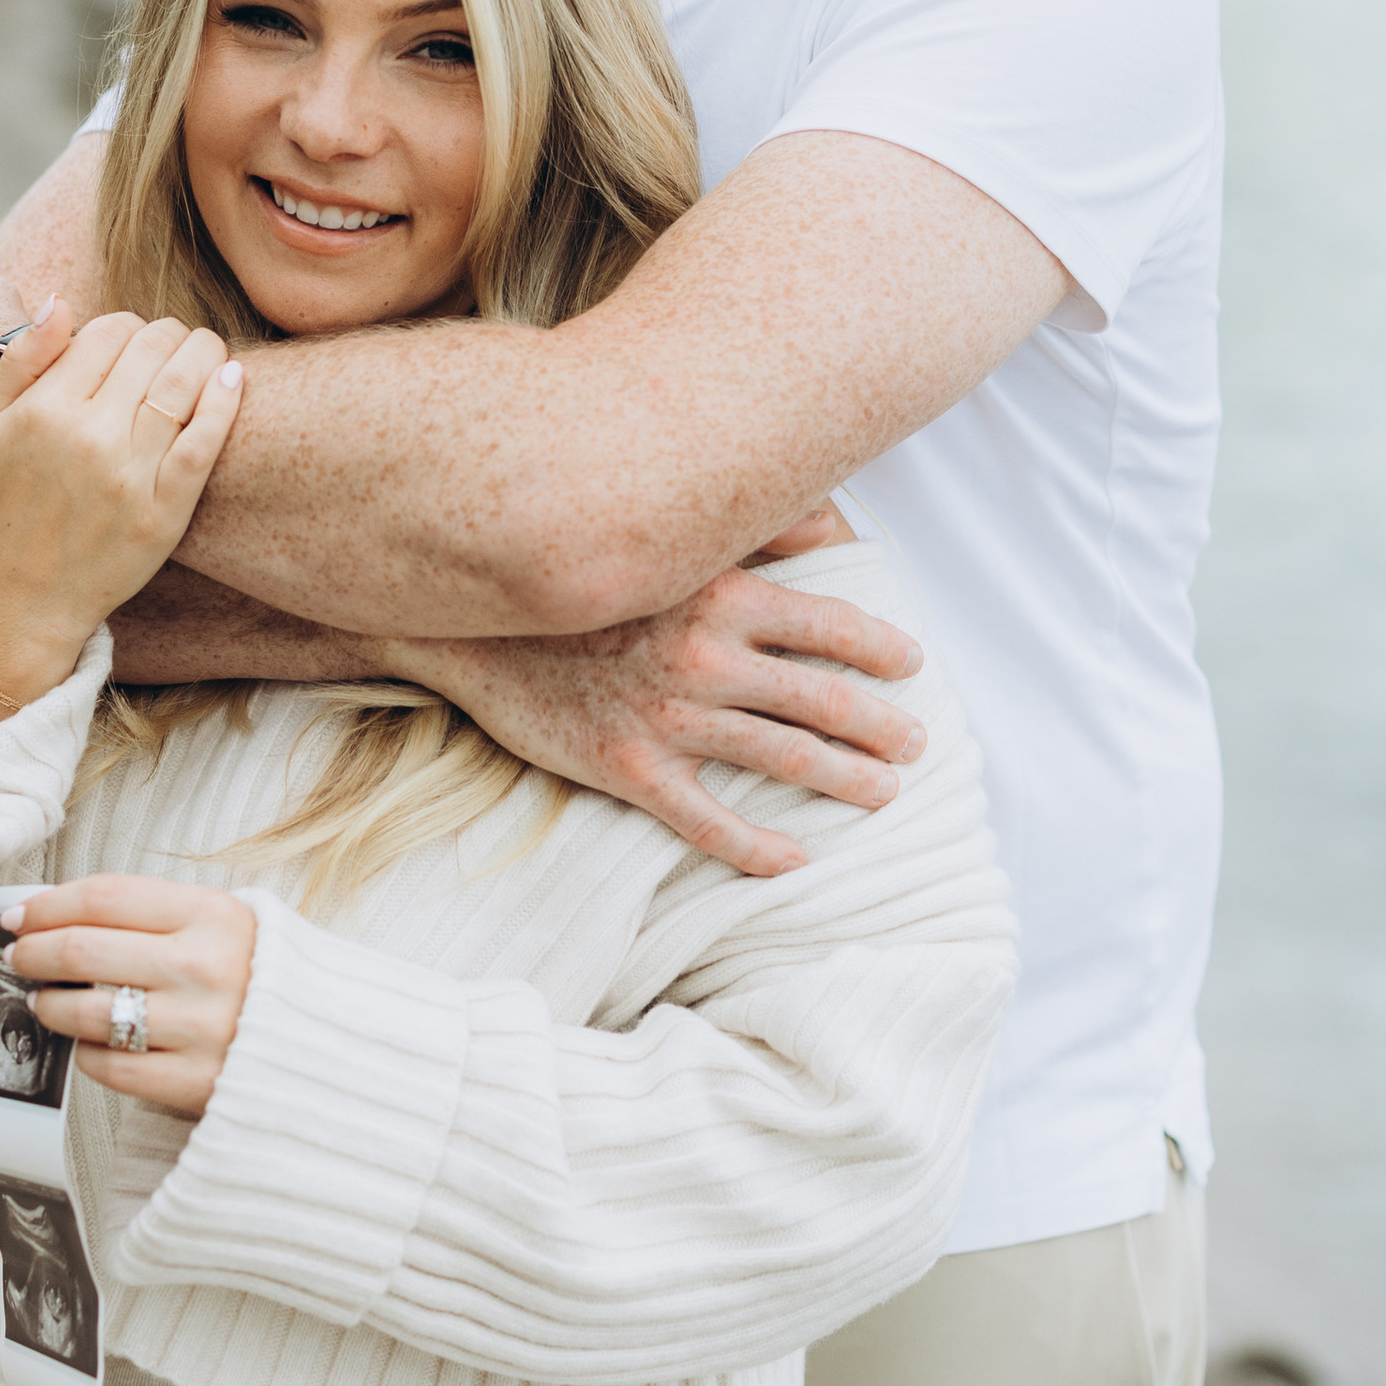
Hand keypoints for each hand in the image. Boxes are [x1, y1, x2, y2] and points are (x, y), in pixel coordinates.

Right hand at [0, 306, 244, 686]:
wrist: (25, 595)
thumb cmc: (9, 503)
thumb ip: (23, 358)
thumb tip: (62, 300)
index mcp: (45, 410)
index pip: (110, 331)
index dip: (128, 326)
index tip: (132, 343)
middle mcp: (89, 437)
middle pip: (153, 348)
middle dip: (169, 335)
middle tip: (174, 346)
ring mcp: (130, 475)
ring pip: (185, 381)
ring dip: (205, 352)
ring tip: (207, 352)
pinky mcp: (165, 510)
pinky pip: (206, 440)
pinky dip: (226, 400)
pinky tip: (233, 377)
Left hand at [5, 874, 257, 1117]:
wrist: (327, 1047)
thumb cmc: (263, 978)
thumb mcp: (226, 925)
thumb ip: (155, 916)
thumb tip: (61, 915)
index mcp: (214, 915)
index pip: (105, 897)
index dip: (49, 904)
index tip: (20, 915)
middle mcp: (205, 966)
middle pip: (83, 949)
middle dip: (34, 952)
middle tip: (21, 956)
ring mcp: (198, 1027)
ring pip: (86, 1010)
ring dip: (50, 1005)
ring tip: (47, 1001)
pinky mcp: (192, 1081)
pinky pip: (108, 1065)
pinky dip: (86, 1052)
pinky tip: (89, 1043)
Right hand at [401, 567, 925, 881]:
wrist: (470, 621)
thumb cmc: (577, 573)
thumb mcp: (666, 536)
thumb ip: (753, 526)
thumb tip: (835, 527)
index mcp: (722, 594)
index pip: (832, 626)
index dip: (882, 649)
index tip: (913, 665)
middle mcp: (706, 658)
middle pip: (823, 701)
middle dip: (881, 728)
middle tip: (916, 745)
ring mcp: (668, 719)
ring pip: (783, 760)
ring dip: (845, 781)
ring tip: (881, 794)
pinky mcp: (628, 768)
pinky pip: (709, 822)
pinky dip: (759, 848)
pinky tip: (793, 859)